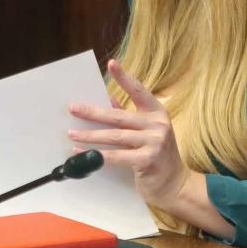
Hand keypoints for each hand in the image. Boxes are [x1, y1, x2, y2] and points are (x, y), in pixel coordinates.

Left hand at [67, 60, 192, 207]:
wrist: (175, 184)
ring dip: (90, 136)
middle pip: (118, 116)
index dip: (124, 78)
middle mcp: (158, 125)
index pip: (139, 91)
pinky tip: (82, 153)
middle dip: (93, 113)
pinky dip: (97, 155)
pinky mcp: (148, 160)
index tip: (111, 64)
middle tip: (73, 109)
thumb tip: (107, 99)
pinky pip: (116, 156)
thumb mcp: (148, 131)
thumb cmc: (158, 155)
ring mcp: (154, 143)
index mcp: (157, 113)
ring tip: (71, 134)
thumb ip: (129, 116)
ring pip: (115, 136)